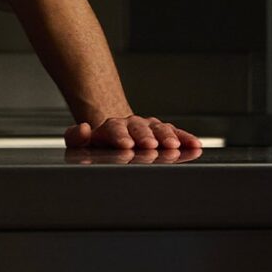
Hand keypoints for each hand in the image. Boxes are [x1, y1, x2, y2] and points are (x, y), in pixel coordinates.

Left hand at [64, 112, 202, 158]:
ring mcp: (149, 128)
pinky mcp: (164, 133)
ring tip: (174, 146)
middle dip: (146, 136)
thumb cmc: (99, 143)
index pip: (114, 129)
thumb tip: (84, 129)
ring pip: (159, 129)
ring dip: (167, 137)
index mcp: (110, 128)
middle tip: (151, 145)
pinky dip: (186, 139)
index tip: (126, 145)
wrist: (116, 133)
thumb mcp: (81, 142)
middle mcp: (131, 125)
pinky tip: (195, 145)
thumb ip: (76, 137)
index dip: (120, 136)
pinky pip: (176, 134)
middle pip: (139, 128)